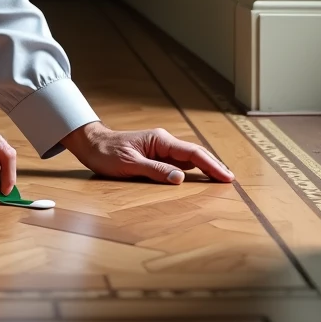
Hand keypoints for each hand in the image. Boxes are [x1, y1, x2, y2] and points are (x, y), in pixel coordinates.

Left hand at [62, 122, 233, 184]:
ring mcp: (159, 148)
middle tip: (230, 181)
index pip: (192, 153)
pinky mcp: (154, 155)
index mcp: (160, 140)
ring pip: (187, 160)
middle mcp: (163, 142)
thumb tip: (180, 178)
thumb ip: (155, 170)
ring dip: (203, 169)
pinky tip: (197, 180)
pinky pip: (176, 164)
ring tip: (220, 181)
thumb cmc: (106, 153)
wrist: (90, 145)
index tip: (226, 177)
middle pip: (195, 155)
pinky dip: (190, 172)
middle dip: (213, 166)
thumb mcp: (129, 164)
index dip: (211, 165)